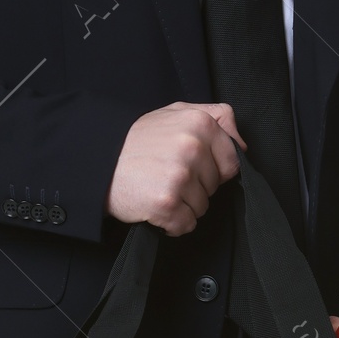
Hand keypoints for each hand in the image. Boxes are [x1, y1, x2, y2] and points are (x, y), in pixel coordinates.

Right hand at [106, 101, 244, 235]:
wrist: (96, 160)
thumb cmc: (137, 139)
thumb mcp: (176, 112)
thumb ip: (215, 118)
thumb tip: (242, 145)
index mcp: (200, 123)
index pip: (232, 162)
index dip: (212, 169)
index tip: (190, 166)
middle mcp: (193, 148)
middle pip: (215, 187)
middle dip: (196, 187)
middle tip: (166, 175)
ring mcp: (180, 177)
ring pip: (202, 208)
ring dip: (183, 205)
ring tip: (158, 188)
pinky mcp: (167, 203)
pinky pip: (185, 225)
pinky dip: (171, 223)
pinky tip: (154, 205)